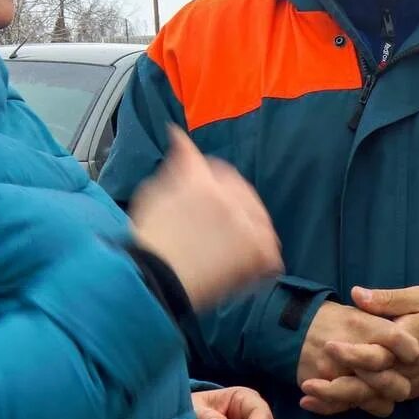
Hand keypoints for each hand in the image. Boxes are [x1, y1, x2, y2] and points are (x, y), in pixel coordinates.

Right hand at [129, 128, 281, 309]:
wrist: (155, 281)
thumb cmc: (148, 240)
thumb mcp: (153, 192)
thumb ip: (176, 164)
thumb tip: (179, 136)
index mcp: (205, 181)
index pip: (222, 171)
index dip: (215, 184)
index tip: (208, 199)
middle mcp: (232, 199)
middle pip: (244, 193)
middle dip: (233, 206)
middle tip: (217, 227)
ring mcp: (248, 227)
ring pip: (260, 220)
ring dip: (249, 229)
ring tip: (229, 247)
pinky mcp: (258, 254)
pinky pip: (271, 254)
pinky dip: (262, 259)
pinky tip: (246, 266)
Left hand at [307, 286, 418, 406]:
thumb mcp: (418, 297)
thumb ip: (386, 299)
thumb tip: (356, 294)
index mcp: (405, 346)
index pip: (376, 355)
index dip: (351, 352)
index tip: (328, 345)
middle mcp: (404, 372)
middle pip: (367, 388)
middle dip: (335, 389)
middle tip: (306, 385)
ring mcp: (405, 386)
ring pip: (369, 401)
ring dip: (338, 403)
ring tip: (308, 400)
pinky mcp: (406, 393)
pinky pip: (376, 404)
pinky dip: (351, 406)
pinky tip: (326, 406)